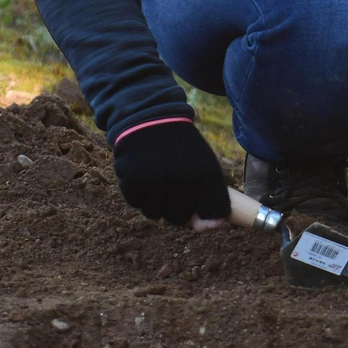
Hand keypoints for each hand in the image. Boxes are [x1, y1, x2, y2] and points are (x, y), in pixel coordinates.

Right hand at [111, 119, 231, 226]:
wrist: (151, 118)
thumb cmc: (181, 149)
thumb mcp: (203, 166)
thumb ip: (208, 199)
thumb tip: (206, 229)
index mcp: (206, 174)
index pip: (214, 213)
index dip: (208, 216)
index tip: (204, 213)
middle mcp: (182, 181)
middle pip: (178, 219)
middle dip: (176, 207)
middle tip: (174, 183)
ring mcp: (156, 182)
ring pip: (155, 214)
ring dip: (155, 201)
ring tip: (158, 175)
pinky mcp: (132, 182)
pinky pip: (136, 204)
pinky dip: (139, 193)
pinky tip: (144, 172)